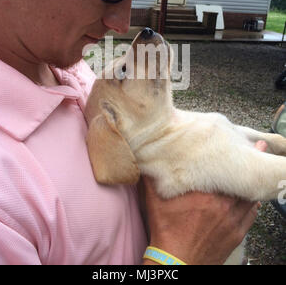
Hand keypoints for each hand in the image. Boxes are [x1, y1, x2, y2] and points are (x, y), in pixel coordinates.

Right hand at [143, 141, 266, 265]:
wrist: (177, 262)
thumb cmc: (167, 231)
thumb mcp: (155, 201)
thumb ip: (153, 178)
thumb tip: (146, 158)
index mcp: (206, 195)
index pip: (225, 170)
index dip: (233, 154)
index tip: (239, 141)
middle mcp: (224, 206)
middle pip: (243, 180)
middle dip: (249, 163)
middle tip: (259, 147)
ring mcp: (232, 221)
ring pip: (250, 197)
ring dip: (251, 184)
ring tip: (256, 170)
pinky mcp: (236, 234)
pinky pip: (251, 215)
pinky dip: (252, 204)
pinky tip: (251, 197)